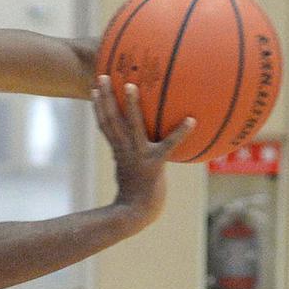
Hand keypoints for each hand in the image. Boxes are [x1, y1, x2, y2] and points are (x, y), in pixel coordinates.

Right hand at [91, 75, 193, 222]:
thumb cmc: (135, 192)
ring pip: (132, 125)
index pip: (104, 123)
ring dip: (131, 105)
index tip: (95, 87)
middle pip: (111, 119)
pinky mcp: (155, 163)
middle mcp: (125, 149)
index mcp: (118, 150)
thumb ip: (128, 154)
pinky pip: (169, 144)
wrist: (137, 212)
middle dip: (106, 97)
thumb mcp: (126, 169)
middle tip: (102, 76)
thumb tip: (134, 140)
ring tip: (131, 85)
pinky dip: (181, 132)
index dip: (98, 105)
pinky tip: (192, 120)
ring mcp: (139, 155)